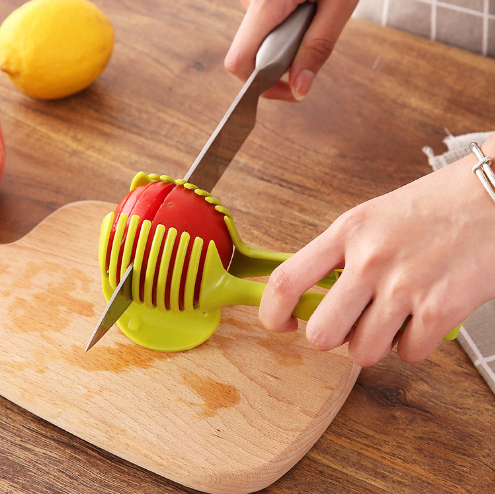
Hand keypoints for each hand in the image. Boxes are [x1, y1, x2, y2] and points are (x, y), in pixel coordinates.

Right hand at [225, 0, 358, 100]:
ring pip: (257, 39)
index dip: (260, 86)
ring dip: (283, 45)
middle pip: (248, 54)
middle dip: (278, 66)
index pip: (239, 62)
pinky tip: (303, 9)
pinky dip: (282, 28)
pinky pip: (263, 21)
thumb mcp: (339, 4)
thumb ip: (317, 48)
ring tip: (313, 19)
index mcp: (267, 4)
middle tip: (310, 52)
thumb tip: (299, 89)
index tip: (288, 89)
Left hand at [259, 139, 494, 365]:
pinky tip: (421, 318)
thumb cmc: (430, 207)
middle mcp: (370, 260)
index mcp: (347, 232)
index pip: (286, 281)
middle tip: (347, 324)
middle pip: (321, 334)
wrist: (492, 197)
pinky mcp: (440, 309)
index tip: (280, 323)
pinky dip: (412, 345)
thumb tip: (314, 296)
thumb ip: (337, 256)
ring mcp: (405, 287)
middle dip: (331, 338)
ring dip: (373, 344)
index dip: (271, 312)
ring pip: (362, 353)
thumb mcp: (370, 219)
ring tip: (391, 318)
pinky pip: (408, 355)